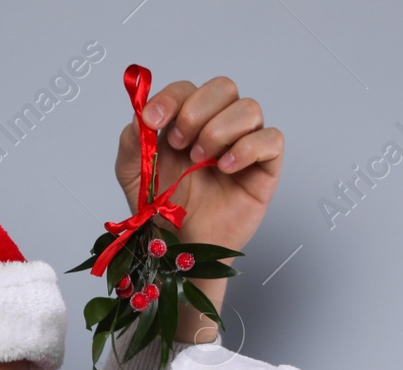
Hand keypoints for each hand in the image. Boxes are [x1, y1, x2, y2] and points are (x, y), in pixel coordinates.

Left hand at [114, 75, 283, 341]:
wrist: (179, 249)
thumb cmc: (163, 211)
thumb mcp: (134, 175)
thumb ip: (131, 142)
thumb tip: (140, 114)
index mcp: (188, 122)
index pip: (188, 89)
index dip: (171, 97)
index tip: (152, 119)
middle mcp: (218, 127)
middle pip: (224, 87)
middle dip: (197, 111)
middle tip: (179, 144)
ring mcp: (244, 145)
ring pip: (249, 108)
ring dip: (219, 129)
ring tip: (201, 159)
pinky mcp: (265, 167)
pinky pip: (271, 139)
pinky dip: (247, 147)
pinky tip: (225, 167)